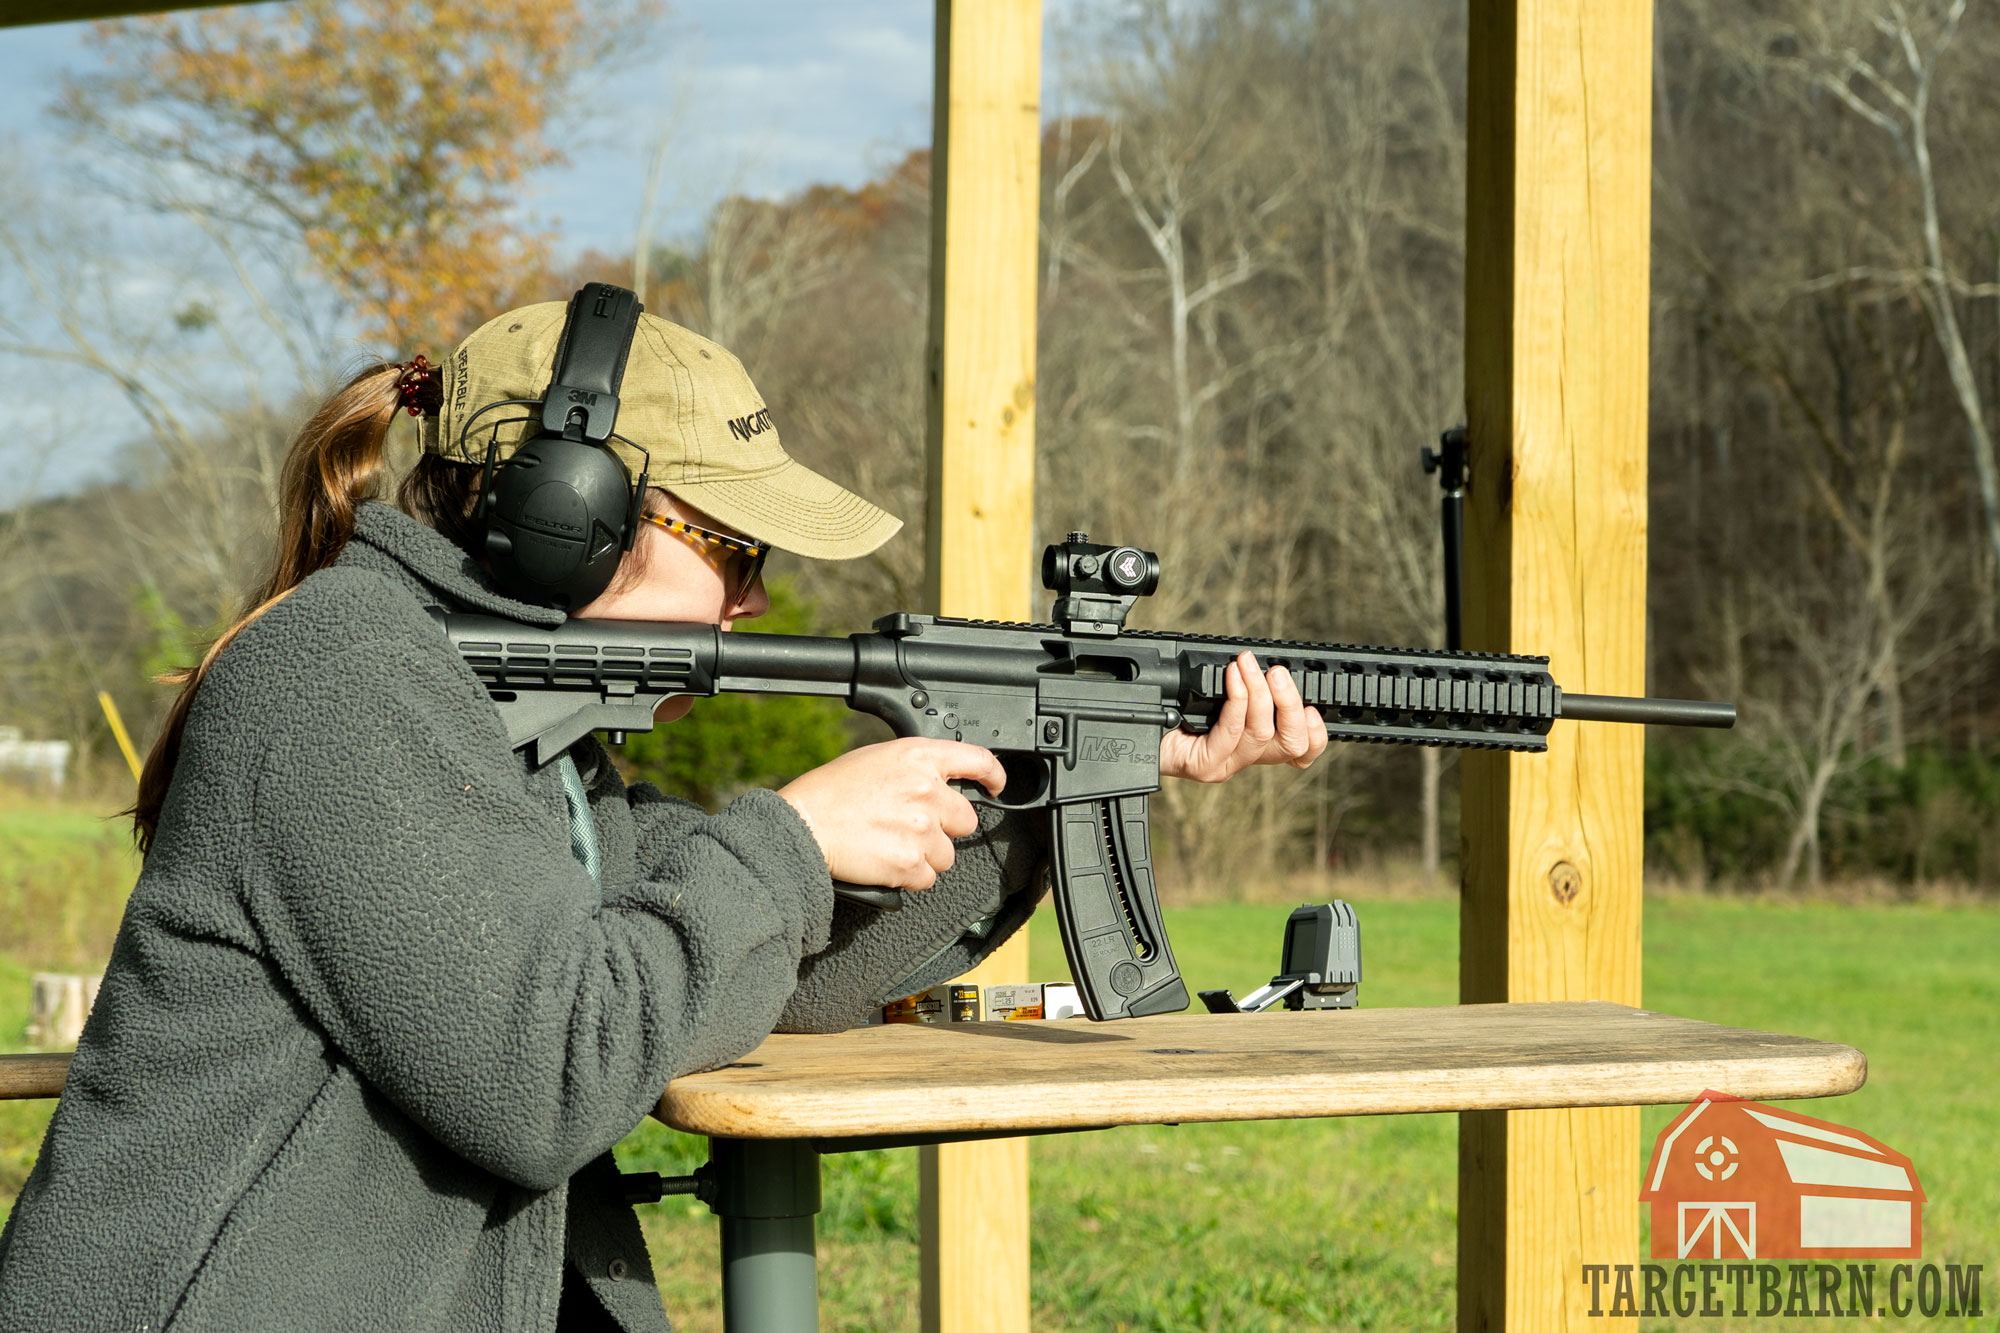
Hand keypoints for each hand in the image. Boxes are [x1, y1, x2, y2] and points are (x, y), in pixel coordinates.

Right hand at [777, 738, 1006, 889]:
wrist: (803, 825)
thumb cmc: (830, 792)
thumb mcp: (876, 759)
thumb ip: (915, 770)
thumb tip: (938, 785)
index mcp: (918, 757)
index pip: (978, 760)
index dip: (994, 775)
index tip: (995, 786)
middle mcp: (927, 790)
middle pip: (966, 820)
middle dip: (944, 828)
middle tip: (911, 828)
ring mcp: (922, 828)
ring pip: (947, 854)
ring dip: (925, 856)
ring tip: (890, 845)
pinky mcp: (912, 862)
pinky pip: (927, 877)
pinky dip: (909, 876)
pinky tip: (884, 861)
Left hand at [1160, 651, 1328, 781]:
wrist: (1128, 731)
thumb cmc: (1167, 707)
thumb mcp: (1213, 691)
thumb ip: (1242, 685)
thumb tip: (1260, 658)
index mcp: (1253, 743)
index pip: (1299, 750)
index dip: (1316, 733)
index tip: (1313, 707)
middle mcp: (1243, 758)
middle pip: (1291, 745)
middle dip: (1291, 704)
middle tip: (1279, 673)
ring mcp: (1224, 765)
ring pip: (1261, 734)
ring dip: (1259, 692)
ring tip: (1248, 664)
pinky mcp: (1204, 766)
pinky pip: (1231, 731)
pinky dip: (1236, 700)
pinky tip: (1231, 678)